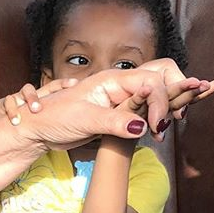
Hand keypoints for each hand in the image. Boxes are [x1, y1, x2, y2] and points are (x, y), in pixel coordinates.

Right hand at [0, 78, 78, 124]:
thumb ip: (51, 126)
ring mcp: (20, 98)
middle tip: (66, 93)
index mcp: (44, 101)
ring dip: (33, 98)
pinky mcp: (6, 103)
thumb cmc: (21, 125)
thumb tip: (69, 135)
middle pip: (48, 86)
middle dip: (56, 87)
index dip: (66, 84)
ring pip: (28, 90)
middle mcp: (34, 97)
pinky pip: (9, 102)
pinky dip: (13, 111)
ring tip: (36, 109)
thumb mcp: (39, 125)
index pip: (58, 89)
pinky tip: (16, 121)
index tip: (76, 83)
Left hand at [14, 68, 169, 147]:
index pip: (151, 82)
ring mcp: (121, 99)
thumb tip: (142, 126)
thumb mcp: (84, 120)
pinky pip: (145, 111)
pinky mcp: (119, 114)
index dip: (159, 103)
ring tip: (165, 130)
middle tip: (174, 120)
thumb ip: (114, 122)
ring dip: (166, 109)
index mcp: (113, 80)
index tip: (156, 126)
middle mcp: (121, 86)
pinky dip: (155, 118)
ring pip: (155, 96)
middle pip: (160, 80)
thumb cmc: (55, 118)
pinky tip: (156, 132)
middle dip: (174, 96)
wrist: (39, 128)